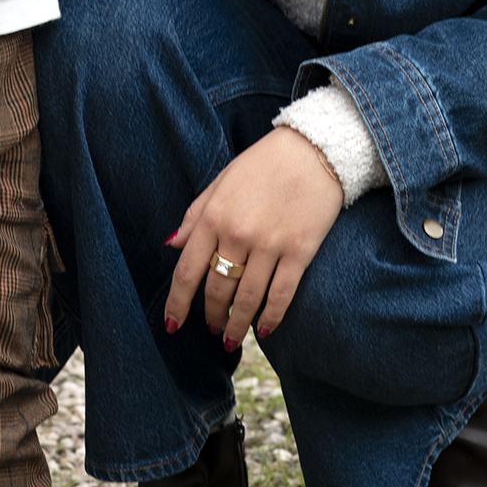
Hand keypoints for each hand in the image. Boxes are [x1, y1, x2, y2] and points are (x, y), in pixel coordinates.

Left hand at [164, 125, 344, 346]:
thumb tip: (172, 244)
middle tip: (210, 328)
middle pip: (217, 289)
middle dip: (210, 315)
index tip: (171, 324)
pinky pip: (281, 294)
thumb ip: (195, 214)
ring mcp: (270, 244)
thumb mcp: (221, 181)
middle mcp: (238, 233)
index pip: (187, 270)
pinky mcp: (299, 251)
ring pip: (247, 298)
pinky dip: (270, 317)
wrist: (314, 149)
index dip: (177, 303)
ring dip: (236, 324)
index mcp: (214, 215)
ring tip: (230, 338)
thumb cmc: (264, 163)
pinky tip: (263, 330)